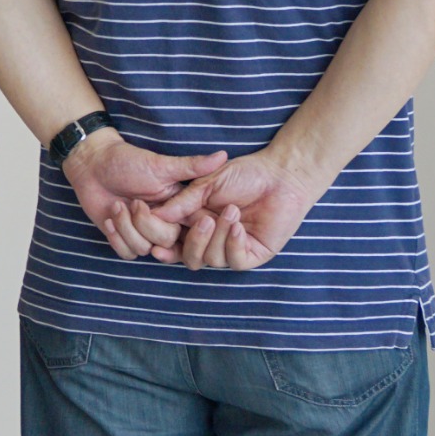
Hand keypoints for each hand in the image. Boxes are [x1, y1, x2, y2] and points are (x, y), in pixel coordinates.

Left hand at [62, 130, 226, 261]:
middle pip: (167, 241)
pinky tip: (109, 218)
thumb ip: (192, 166)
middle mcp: (166, 224)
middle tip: (134, 202)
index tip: (169, 217)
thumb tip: (223, 154)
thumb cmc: (128, 160)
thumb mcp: (161, 165)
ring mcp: (145, 233)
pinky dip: (116, 237)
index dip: (188, 231)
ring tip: (117, 205)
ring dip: (126, 227)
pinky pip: (127, 253)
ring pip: (145, 249)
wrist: (94, 164)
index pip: (195, 229)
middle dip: (146, 224)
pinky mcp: (125, 239)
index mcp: (180, 208)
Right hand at [142, 147, 326, 271]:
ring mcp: (233, 249)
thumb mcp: (207, 184)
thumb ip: (183, 202)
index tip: (155, 244)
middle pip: (191, 258)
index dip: (164, 246)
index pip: (176, 243)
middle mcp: (213, 240)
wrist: (279, 175)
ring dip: (218, 235)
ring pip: (212, 260)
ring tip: (232, 211)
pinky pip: (235, 261)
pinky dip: (233, 244)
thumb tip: (156, 215)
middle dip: (194, 241)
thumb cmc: (245, 174)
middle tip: (203, 219)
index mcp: (198, 223)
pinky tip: (238, 226)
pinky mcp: (254, 255)